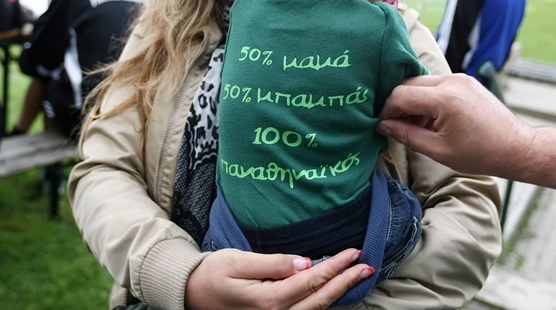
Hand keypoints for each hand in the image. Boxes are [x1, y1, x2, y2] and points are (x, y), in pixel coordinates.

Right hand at [185, 248, 371, 309]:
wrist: (189, 296)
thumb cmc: (212, 275)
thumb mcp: (238, 262)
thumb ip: (273, 264)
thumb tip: (305, 263)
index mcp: (269, 301)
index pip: (311, 280)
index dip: (336, 266)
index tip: (354, 252)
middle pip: (320, 300)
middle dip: (345, 282)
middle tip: (366, 265)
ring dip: (337, 294)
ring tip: (357, 278)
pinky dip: (322, 304)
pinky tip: (332, 293)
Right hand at [377, 73, 531, 175]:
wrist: (517, 148)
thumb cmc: (481, 154)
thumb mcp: (438, 150)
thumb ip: (407, 135)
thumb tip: (383, 126)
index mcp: (445, 98)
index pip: (401, 95)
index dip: (387, 110)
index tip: (382, 125)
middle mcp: (452, 81)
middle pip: (409, 84)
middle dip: (398, 104)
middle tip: (395, 125)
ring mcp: (460, 79)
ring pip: (422, 83)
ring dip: (413, 101)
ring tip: (415, 126)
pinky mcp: (466, 81)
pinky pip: (437, 85)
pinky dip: (428, 99)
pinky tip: (430, 120)